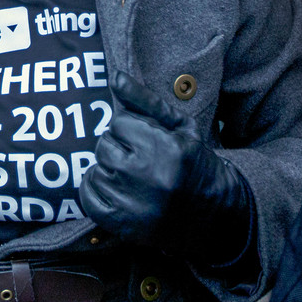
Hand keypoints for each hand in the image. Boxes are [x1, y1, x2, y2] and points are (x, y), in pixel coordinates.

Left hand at [79, 71, 253, 266]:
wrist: (213, 214)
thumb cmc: (193, 163)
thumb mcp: (179, 126)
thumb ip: (144, 99)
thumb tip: (115, 77)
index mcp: (165, 148)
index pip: (119, 123)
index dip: (130, 129)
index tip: (144, 139)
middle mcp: (147, 175)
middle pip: (104, 145)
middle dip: (118, 148)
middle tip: (137, 158)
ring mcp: (133, 203)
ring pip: (95, 170)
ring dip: (107, 169)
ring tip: (130, 175)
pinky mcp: (122, 224)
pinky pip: (88, 198)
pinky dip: (94, 189)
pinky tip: (113, 187)